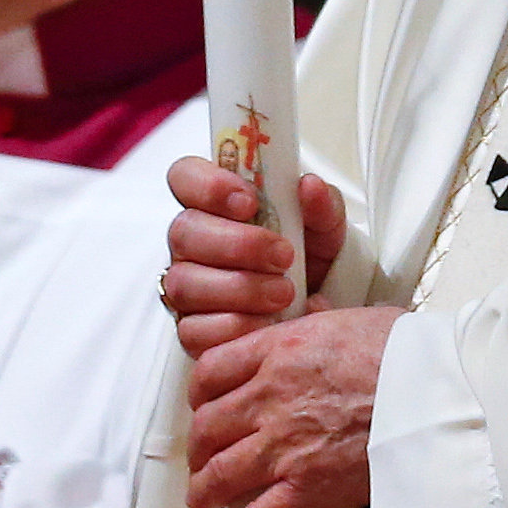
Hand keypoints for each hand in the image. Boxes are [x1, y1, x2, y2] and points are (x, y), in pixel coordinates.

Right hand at [159, 157, 347, 358]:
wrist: (320, 301)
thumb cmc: (307, 253)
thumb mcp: (324, 224)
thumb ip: (320, 203)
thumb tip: (309, 186)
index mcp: (212, 203)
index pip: (184, 176)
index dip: (208, 186)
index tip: (250, 202)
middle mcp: (190, 243)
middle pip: (183, 233)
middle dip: (237, 245)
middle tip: (283, 256)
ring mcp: (186, 286)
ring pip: (185, 284)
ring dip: (240, 289)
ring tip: (284, 293)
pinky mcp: (191, 329)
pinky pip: (194, 331)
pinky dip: (236, 327)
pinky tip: (267, 322)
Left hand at [184, 304, 400, 507]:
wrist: (439, 391)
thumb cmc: (410, 355)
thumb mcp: (357, 318)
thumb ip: (324, 320)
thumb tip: (315, 308)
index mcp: (279, 350)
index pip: (212, 370)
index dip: (200, 393)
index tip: (203, 404)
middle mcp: (270, 397)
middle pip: (207, 425)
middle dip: (199, 444)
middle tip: (203, 454)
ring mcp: (284, 446)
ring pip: (219, 472)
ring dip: (204, 489)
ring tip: (202, 499)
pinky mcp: (308, 488)